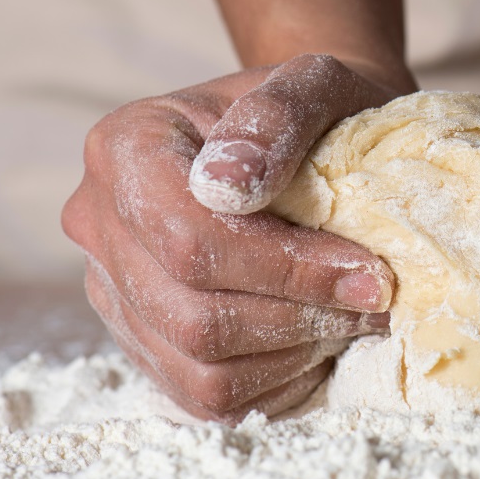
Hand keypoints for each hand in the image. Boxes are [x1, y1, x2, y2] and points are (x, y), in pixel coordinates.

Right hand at [63, 54, 408, 421]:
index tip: (372, 272)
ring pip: (199, 368)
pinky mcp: (149, 341)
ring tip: (353, 315)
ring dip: (296, 351)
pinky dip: (279, 377)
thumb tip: (230, 182)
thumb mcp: (319, 82)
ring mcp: (117, 291)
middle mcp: (100, 224)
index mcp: (124, 148)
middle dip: (301, 315)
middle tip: (378, 300)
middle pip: (192, 315)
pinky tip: (320, 336)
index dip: (289, 270)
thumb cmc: (322, 109)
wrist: (315, 140)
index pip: (190, 239)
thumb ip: (281, 113)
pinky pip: (208, 396)